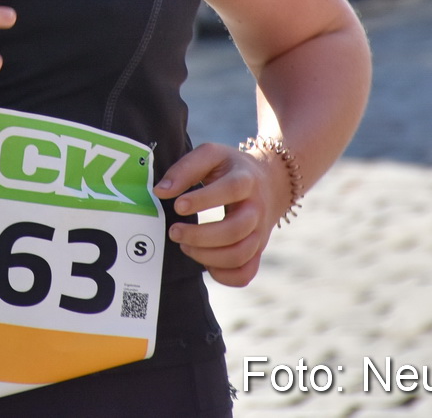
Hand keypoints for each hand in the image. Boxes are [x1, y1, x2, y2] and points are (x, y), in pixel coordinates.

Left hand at [154, 142, 290, 286]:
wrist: (270, 182)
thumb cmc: (231, 169)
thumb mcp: (212, 155)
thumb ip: (185, 168)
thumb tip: (161, 191)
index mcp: (246, 180)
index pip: (230, 190)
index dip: (203, 200)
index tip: (177, 205)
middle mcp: (256, 209)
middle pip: (235, 230)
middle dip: (200, 236)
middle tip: (174, 231)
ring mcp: (259, 233)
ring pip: (240, 255)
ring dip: (207, 256)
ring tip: (184, 246)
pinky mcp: (257, 251)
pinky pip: (245, 274)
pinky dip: (223, 275)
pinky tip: (205, 262)